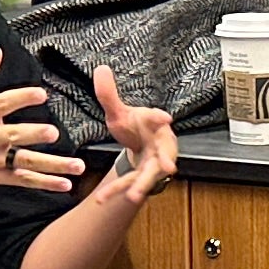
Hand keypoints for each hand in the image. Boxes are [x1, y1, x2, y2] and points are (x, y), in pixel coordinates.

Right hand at [0, 48, 81, 199]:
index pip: (2, 103)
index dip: (22, 98)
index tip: (41, 94)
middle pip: (14, 136)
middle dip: (34, 134)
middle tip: (51, 133)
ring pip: (25, 162)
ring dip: (53, 165)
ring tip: (75, 166)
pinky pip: (23, 179)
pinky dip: (44, 183)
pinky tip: (64, 183)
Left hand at [82, 66, 178, 208]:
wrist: (141, 144)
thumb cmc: (135, 127)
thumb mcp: (119, 111)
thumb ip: (109, 94)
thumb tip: (100, 69)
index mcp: (154, 124)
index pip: (158, 118)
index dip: (160, 117)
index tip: (165, 117)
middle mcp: (158, 145)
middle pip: (163, 154)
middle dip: (165, 160)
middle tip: (169, 167)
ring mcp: (152, 163)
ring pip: (149, 175)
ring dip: (142, 185)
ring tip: (135, 195)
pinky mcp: (141, 175)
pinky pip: (129, 184)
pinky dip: (116, 191)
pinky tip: (102, 199)